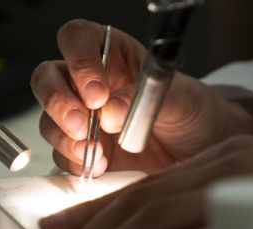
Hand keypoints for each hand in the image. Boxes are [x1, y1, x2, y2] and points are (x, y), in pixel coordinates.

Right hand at [31, 20, 252, 176]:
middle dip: (58, 101)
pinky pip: (62, 154)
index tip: (97, 92)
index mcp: (113, 55)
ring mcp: (84, 118)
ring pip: (49, 119)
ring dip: (64, 136)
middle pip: (48, 78)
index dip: (78, 60)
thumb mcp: (181, 98)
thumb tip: (109, 112)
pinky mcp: (84, 151)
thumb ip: (144, 99)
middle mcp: (90, 83)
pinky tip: (101, 166)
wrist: (204, 153)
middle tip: (82, 124)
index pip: (77, 39)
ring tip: (95, 151)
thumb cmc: (195, 113)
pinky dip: (74, 162)